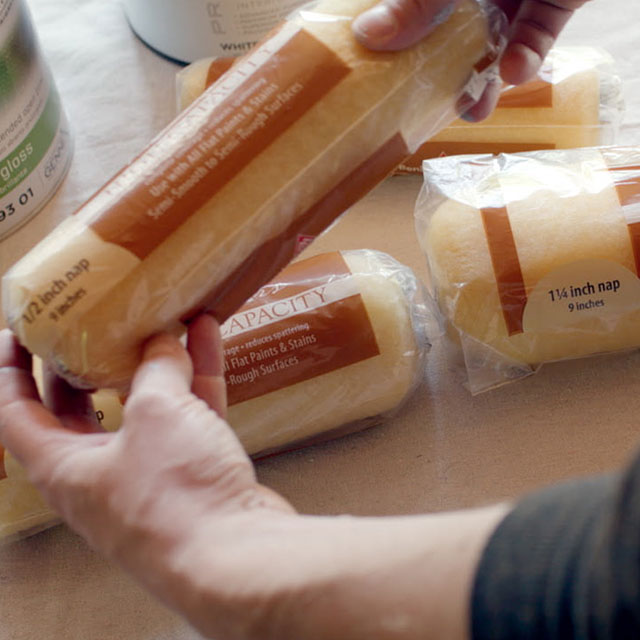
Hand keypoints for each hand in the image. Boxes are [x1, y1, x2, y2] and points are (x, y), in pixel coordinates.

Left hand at [0, 320, 506, 639]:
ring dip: (144, 364)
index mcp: (73, 470)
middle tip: (82, 311)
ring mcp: (154, 476)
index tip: (14, 324)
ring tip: (150, 312)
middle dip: (76, 360)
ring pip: (136, 408)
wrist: (249, 570)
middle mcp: (105, 475)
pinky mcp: (200, 475)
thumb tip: (163, 334)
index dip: (8, 368)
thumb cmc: (185, 502)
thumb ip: (157, 373)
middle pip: (73, 409)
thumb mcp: (161, 419)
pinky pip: (187, 417)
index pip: (14, 414)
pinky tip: (207, 339)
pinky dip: (193, 381)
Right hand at [353, 0, 589, 119]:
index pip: (412, 9)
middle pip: (450, 31)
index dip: (395, 39)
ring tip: (473, 110)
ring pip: (494, 40)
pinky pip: (536, 33)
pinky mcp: (554, 0)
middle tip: (427, 107)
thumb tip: (367, 35)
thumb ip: (417, 2)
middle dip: (442, 71)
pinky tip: (515, 72)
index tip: (381, 73)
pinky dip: (527, 55)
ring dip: (485, 77)